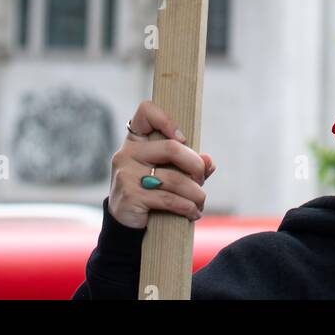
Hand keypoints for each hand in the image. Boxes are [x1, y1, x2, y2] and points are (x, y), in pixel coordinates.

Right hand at [108, 100, 214, 230]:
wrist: (124, 223)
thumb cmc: (150, 191)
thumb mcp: (166, 172)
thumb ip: (188, 164)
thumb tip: (210, 162)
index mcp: (135, 140)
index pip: (146, 111)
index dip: (167, 119)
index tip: (183, 139)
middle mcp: (127, 153)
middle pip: (171, 148)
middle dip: (195, 165)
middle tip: (201, 179)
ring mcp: (126, 174)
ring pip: (173, 179)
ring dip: (195, 193)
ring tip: (200, 201)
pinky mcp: (130, 196)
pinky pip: (168, 198)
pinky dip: (187, 207)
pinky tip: (192, 212)